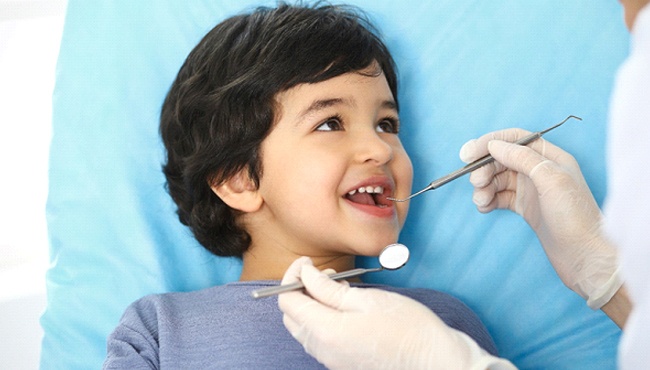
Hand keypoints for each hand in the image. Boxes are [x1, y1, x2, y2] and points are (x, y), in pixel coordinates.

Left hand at [278, 257, 514, 369]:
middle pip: (292, 316)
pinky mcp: (342, 362)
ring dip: (310, 304)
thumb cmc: (408, 327)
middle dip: (299, 290)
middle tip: (321, 272)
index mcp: (326, 331)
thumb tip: (306, 275)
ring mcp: (332, 359)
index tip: (306, 262)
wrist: (434, 359)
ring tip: (335, 286)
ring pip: (304, 328)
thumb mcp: (367, 298)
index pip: (288, 302)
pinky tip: (343, 306)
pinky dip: (321, 318)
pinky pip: (318, 339)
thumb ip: (329, 289)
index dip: (292, 276)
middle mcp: (323, 349)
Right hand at [459, 129, 621, 308]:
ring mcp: (532, 190)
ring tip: (481, 200)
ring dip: (484, 187)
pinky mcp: (525, 208)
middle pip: (502, 159)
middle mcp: (540, 170)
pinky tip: (485, 208)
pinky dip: (489, 200)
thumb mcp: (550, 179)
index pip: (515, 139)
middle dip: (485, 169)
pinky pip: (500, 197)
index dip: (489, 143)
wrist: (584, 256)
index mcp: (550, 157)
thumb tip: (495, 145)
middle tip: (476, 182)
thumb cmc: (576, 217)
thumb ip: (523, 158)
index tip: (467, 154)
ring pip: (498, 179)